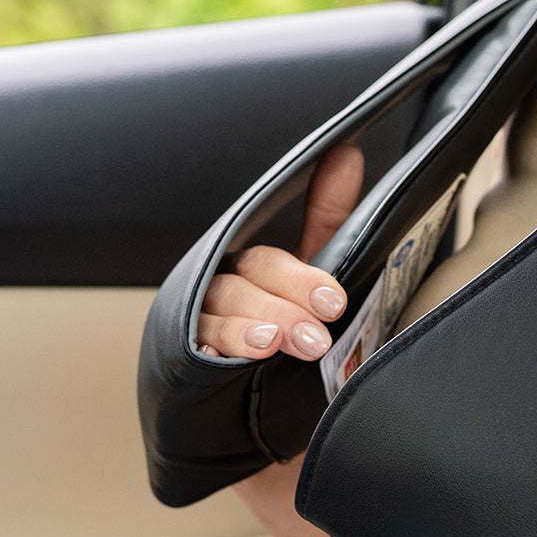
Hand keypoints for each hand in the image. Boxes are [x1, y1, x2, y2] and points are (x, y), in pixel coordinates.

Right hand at [196, 144, 364, 362]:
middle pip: (239, 289)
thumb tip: (347, 152)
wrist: (254, 383)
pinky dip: (207, 353)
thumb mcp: (311, 265)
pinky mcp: (189, 362)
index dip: (301, 280)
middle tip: (316, 337)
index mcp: (250, 265)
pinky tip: (217, 359)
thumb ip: (328, 215)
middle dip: (280, 309)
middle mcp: (220, 289)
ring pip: (214, 321)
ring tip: (273, 345)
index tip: (334, 302)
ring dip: (245, 332)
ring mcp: (201, 326)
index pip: (267, 262)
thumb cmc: (284, 310)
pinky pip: (192, 355)